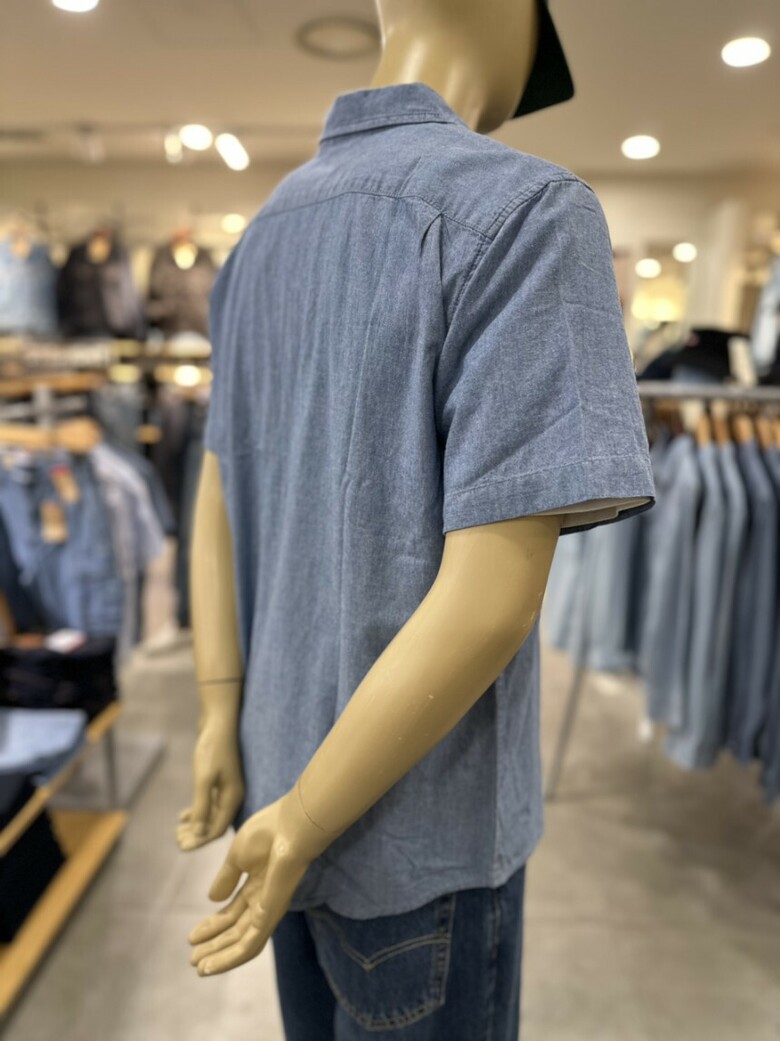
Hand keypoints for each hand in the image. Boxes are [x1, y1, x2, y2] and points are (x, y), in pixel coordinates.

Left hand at [176, 716, 243, 850]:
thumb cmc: (212, 749)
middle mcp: (232, 796)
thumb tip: (199, 834)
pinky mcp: (219, 781)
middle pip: (215, 824)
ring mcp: (226, 789)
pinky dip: (197, 811)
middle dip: (196, 836)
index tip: (181, 847)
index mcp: (232, 798)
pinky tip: (182, 816)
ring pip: (211, 815)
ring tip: (178, 832)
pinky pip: (209, 803)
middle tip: (177, 841)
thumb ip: (202, 806)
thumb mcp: (204, 779)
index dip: (200, 841)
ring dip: (195, 825)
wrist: (218, 722)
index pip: (217, 829)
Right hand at [188, 791, 316, 975]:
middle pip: (237, 930)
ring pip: (243, 943)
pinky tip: (212, 966)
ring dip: (220, 956)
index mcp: (257, 884)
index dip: (212, 925)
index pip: (233, 912)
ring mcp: (269, 909)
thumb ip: (226, 878)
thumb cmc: (268, 832)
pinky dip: (230, 958)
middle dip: (215, 944)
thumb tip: (212, 899)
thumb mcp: (237, 855)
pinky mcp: (272, 916)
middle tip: (192, 958)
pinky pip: (250, 945)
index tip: (191, 937)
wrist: (290, 827)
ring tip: (199, 968)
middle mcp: (264, 900)